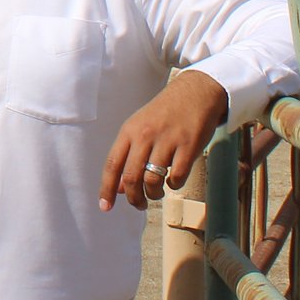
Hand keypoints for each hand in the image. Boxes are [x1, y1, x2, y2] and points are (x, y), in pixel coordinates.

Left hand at [98, 68, 228, 211]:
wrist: (195, 92)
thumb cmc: (164, 113)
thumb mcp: (139, 128)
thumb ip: (127, 155)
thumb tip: (118, 188)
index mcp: (129, 131)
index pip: (112, 164)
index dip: (106, 189)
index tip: (105, 207)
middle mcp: (145, 135)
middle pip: (131, 177)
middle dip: (133, 198)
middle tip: (139, 204)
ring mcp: (167, 140)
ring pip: (152, 180)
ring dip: (154, 193)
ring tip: (157, 192)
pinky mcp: (189, 146)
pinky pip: (177, 177)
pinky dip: (174, 185)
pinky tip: (174, 180)